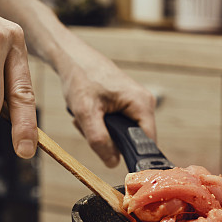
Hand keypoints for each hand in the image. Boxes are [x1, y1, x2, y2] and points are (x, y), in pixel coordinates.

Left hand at [59, 46, 155, 167]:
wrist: (73, 58)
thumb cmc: (81, 77)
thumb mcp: (86, 112)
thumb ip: (99, 140)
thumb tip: (113, 163)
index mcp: (142, 104)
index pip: (148, 143)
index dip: (132, 155)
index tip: (111, 156)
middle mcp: (145, 103)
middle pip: (133, 139)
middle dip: (109, 140)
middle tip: (89, 126)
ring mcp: (136, 103)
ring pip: (123, 133)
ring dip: (103, 131)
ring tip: (87, 116)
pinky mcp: (127, 104)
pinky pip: (118, 124)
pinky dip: (102, 123)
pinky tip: (91, 112)